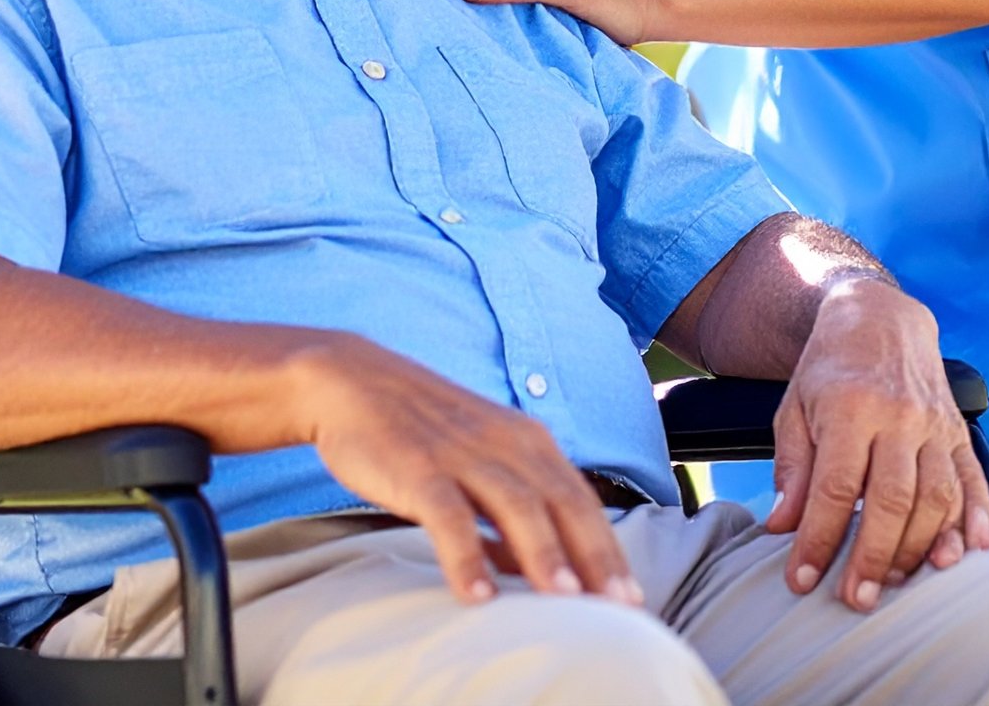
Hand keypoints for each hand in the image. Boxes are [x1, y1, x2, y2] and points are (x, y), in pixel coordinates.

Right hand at [290, 333, 641, 607]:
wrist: (354, 380)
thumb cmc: (422, 430)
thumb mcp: (479, 462)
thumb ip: (511, 514)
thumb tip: (540, 574)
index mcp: (527, 440)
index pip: (581, 500)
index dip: (610, 549)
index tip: (634, 599)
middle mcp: (505, 442)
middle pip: (562, 502)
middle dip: (595, 556)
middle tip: (620, 608)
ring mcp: (463, 452)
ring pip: (516, 504)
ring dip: (544, 553)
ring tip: (565, 600)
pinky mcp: (419, 466)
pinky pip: (448, 513)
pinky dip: (464, 554)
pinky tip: (476, 596)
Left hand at [766, 281, 988, 610]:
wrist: (879, 316)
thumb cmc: (830, 367)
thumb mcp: (794, 406)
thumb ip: (792, 467)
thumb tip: (782, 525)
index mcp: (850, 405)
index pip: (837, 486)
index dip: (819, 538)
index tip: (802, 578)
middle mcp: (899, 415)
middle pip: (893, 500)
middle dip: (872, 558)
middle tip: (854, 599)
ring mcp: (935, 424)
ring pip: (937, 498)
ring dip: (918, 550)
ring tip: (894, 583)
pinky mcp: (959, 431)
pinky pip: (973, 482)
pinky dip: (975, 522)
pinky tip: (967, 555)